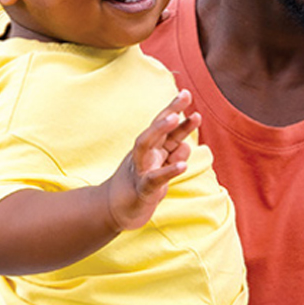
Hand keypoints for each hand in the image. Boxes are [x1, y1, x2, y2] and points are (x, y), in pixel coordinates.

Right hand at [107, 90, 199, 230]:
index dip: (174, 110)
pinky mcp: (142, 189)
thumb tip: (186, 144)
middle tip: (185, 96)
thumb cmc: (141, 186)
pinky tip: (183, 166)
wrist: (116, 211)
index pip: (164, 126)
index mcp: (151, 148)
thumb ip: (175, 154)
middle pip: (156, 128)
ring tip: (177, 118)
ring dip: (161, 131)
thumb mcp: (162, 167)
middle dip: (170, 111)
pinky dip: (169, 171)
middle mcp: (144, 154)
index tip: (186, 94)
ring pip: (147, 146)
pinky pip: (156, 178)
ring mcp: (141, 169)